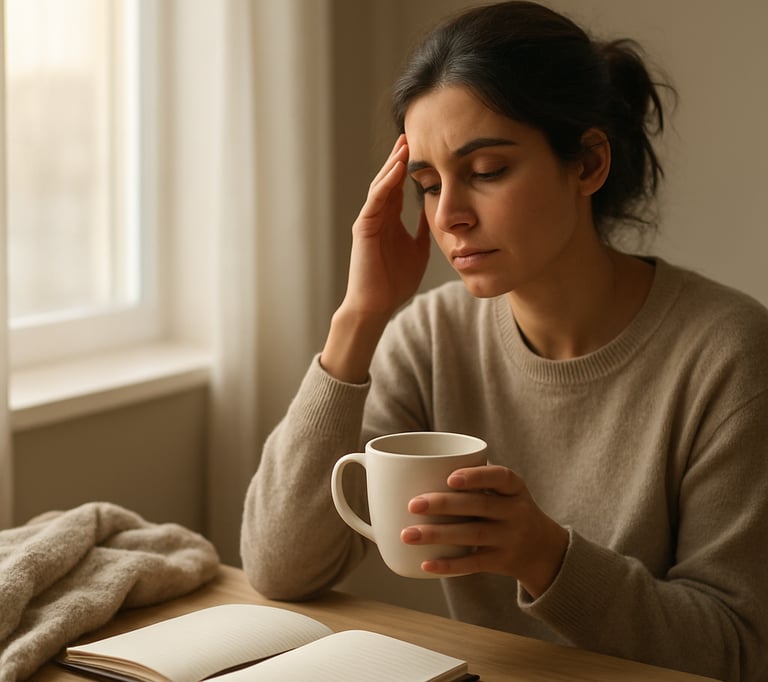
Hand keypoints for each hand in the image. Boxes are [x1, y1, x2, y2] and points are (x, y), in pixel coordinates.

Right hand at [343, 134, 430, 318]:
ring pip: (381, 184)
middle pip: (389, 177)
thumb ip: (424, 229)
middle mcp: (378, 215)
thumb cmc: (395, 282)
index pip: (400, 184)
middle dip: (400, 156)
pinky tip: (397, 168)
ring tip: (405, 143)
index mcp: (390, 218)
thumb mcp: (419, 249)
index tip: (426, 145)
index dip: (410, 165)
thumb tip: (437, 212)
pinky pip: (375, 200)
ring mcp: (369, 219)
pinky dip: (385, 183)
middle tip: (413, 131)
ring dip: (393, 163)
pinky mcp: (364, 228)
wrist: (377, 305)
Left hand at [400, 465, 568, 598]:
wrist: (545, 550)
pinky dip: (450, 564)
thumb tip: (412, 474)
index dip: (477, 476)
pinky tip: (426, 563)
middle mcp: (516, 512)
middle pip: (480, 506)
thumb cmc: (507, 511)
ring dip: (437, 535)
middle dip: (444, 504)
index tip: (450, 477)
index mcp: (515, 489)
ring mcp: (511, 538)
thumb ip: (475, 483)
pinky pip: (474, 563)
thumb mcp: (505, 493)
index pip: (501, 477)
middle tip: (412, 504)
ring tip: (407, 535)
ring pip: (472, 535)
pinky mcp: (503, 562)